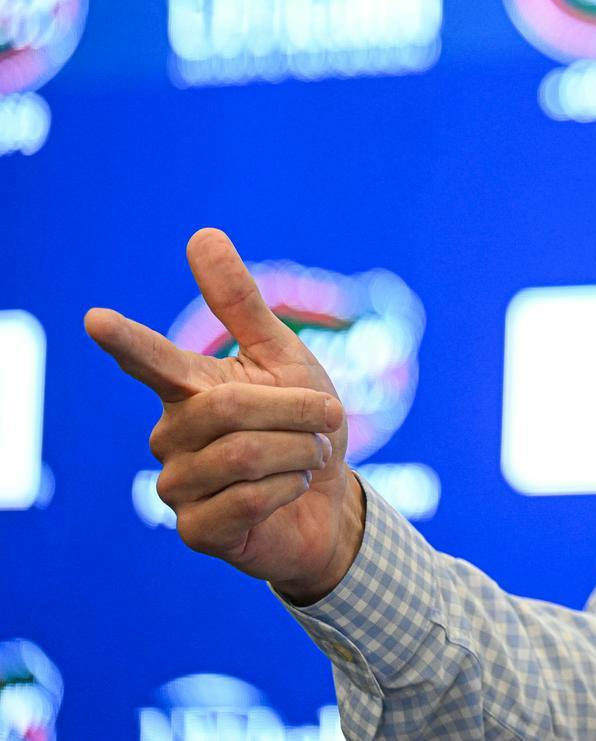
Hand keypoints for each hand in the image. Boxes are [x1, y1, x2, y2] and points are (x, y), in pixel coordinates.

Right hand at [85, 227, 364, 603]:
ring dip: (299, 450)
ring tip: (309, 456)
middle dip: (296, 410)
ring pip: (243, 454)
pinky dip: (291, 487)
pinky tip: (293, 489)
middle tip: (325, 421)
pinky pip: (249, 499)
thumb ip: (240, 304)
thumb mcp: (284, 358)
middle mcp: (171, 436)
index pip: (150, 360)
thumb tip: (201, 234)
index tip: (96, 319)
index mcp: (189, 389)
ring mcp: (177, 486)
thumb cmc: (303, 425)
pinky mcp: (196, 531)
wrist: (330, 499)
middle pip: (229, 408)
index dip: (126, 340)